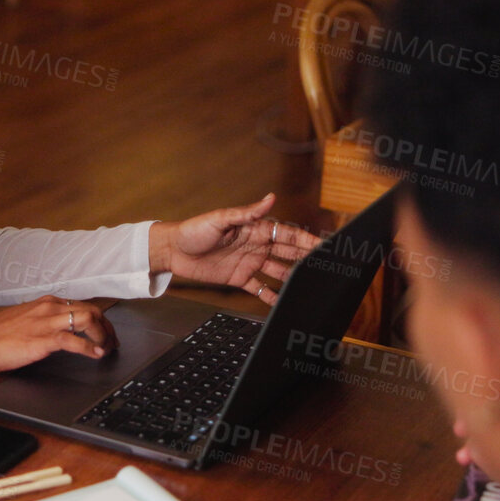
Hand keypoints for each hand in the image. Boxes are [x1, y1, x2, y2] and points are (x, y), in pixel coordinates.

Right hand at [0, 295, 117, 373]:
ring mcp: (46, 322)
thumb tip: (61, 333)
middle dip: (108, 327)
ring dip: (103, 336)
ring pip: (88, 319)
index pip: (82, 305)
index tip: (106, 333)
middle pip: (92, 310)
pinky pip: (74, 340)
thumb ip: (43, 323)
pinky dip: (90, 348)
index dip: (100, 320)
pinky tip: (96, 355)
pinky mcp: (42, 339)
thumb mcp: (24, 322)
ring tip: (108, 349)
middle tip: (113, 343)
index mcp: (45, 303)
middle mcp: (49, 307)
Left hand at [151, 194, 321, 302]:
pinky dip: (271, 295)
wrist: (172, 251)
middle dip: (306, 258)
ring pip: (278, 271)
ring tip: (309, 286)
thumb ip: (246, 212)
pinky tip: (283, 303)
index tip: (323, 246)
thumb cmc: (193, 230)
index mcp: (254, 229)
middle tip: (326, 266)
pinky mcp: (238, 277)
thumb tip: (270, 197)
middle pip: (287, 252)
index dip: (305, 240)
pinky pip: (259, 288)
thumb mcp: (220, 219)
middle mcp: (255, 245)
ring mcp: (249, 262)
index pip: (286, 234)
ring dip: (293, 277)